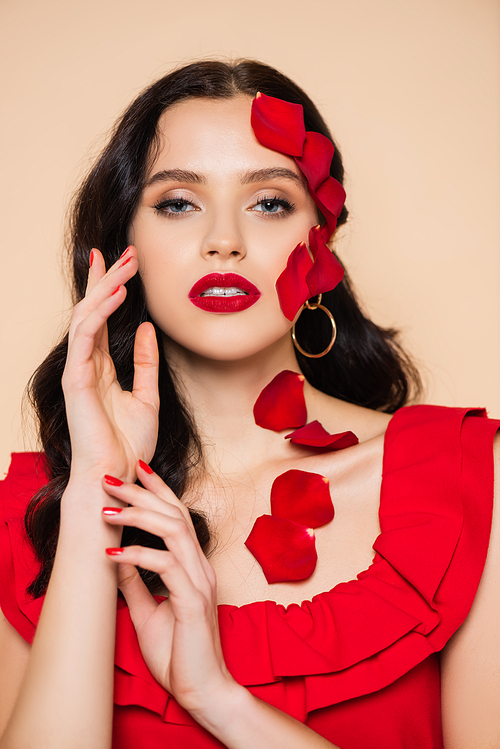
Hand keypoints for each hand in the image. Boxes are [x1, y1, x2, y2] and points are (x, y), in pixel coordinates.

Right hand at [62, 247, 158, 483]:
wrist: (119, 475)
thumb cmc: (129, 444)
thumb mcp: (147, 396)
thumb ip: (145, 362)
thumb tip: (146, 328)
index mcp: (101, 367)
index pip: (102, 318)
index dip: (109, 288)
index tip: (122, 261)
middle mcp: (86, 364)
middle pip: (93, 310)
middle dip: (109, 278)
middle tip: (129, 251)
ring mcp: (78, 370)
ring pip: (86, 316)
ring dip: (106, 287)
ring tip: (126, 263)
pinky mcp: (75, 379)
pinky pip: (85, 336)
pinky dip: (101, 312)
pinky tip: (118, 293)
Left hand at [101, 461, 236, 715]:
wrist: (202, 690)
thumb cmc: (178, 653)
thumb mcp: (148, 612)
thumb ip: (136, 584)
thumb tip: (116, 559)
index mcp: (193, 566)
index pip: (177, 516)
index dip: (158, 489)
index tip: (137, 468)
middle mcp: (200, 566)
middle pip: (174, 514)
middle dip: (141, 493)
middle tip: (111, 479)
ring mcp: (199, 581)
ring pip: (173, 531)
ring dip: (138, 516)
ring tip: (108, 510)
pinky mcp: (193, 600)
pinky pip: (166, 565)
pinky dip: (138, 555)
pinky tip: (113, 553)